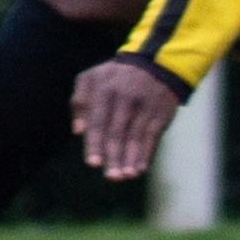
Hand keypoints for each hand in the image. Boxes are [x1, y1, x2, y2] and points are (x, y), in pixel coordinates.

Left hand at [70, 59, 185, 180]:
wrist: (155, 62)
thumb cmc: (114, 77)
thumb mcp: (91, 78)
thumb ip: (79, 102)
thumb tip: (78, 132)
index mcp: (105, 88)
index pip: (99, 121)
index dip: (96, 144)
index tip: (94, 164)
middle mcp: (126, 97)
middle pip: (119, 132)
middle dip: (115, 156)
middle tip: (111, 177)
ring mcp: (146, 105)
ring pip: (137, 136)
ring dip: (131, 159)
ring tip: (125, 177)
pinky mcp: (161, 112)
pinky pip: (153, 136)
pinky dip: (147, 153)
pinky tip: (140, 169)